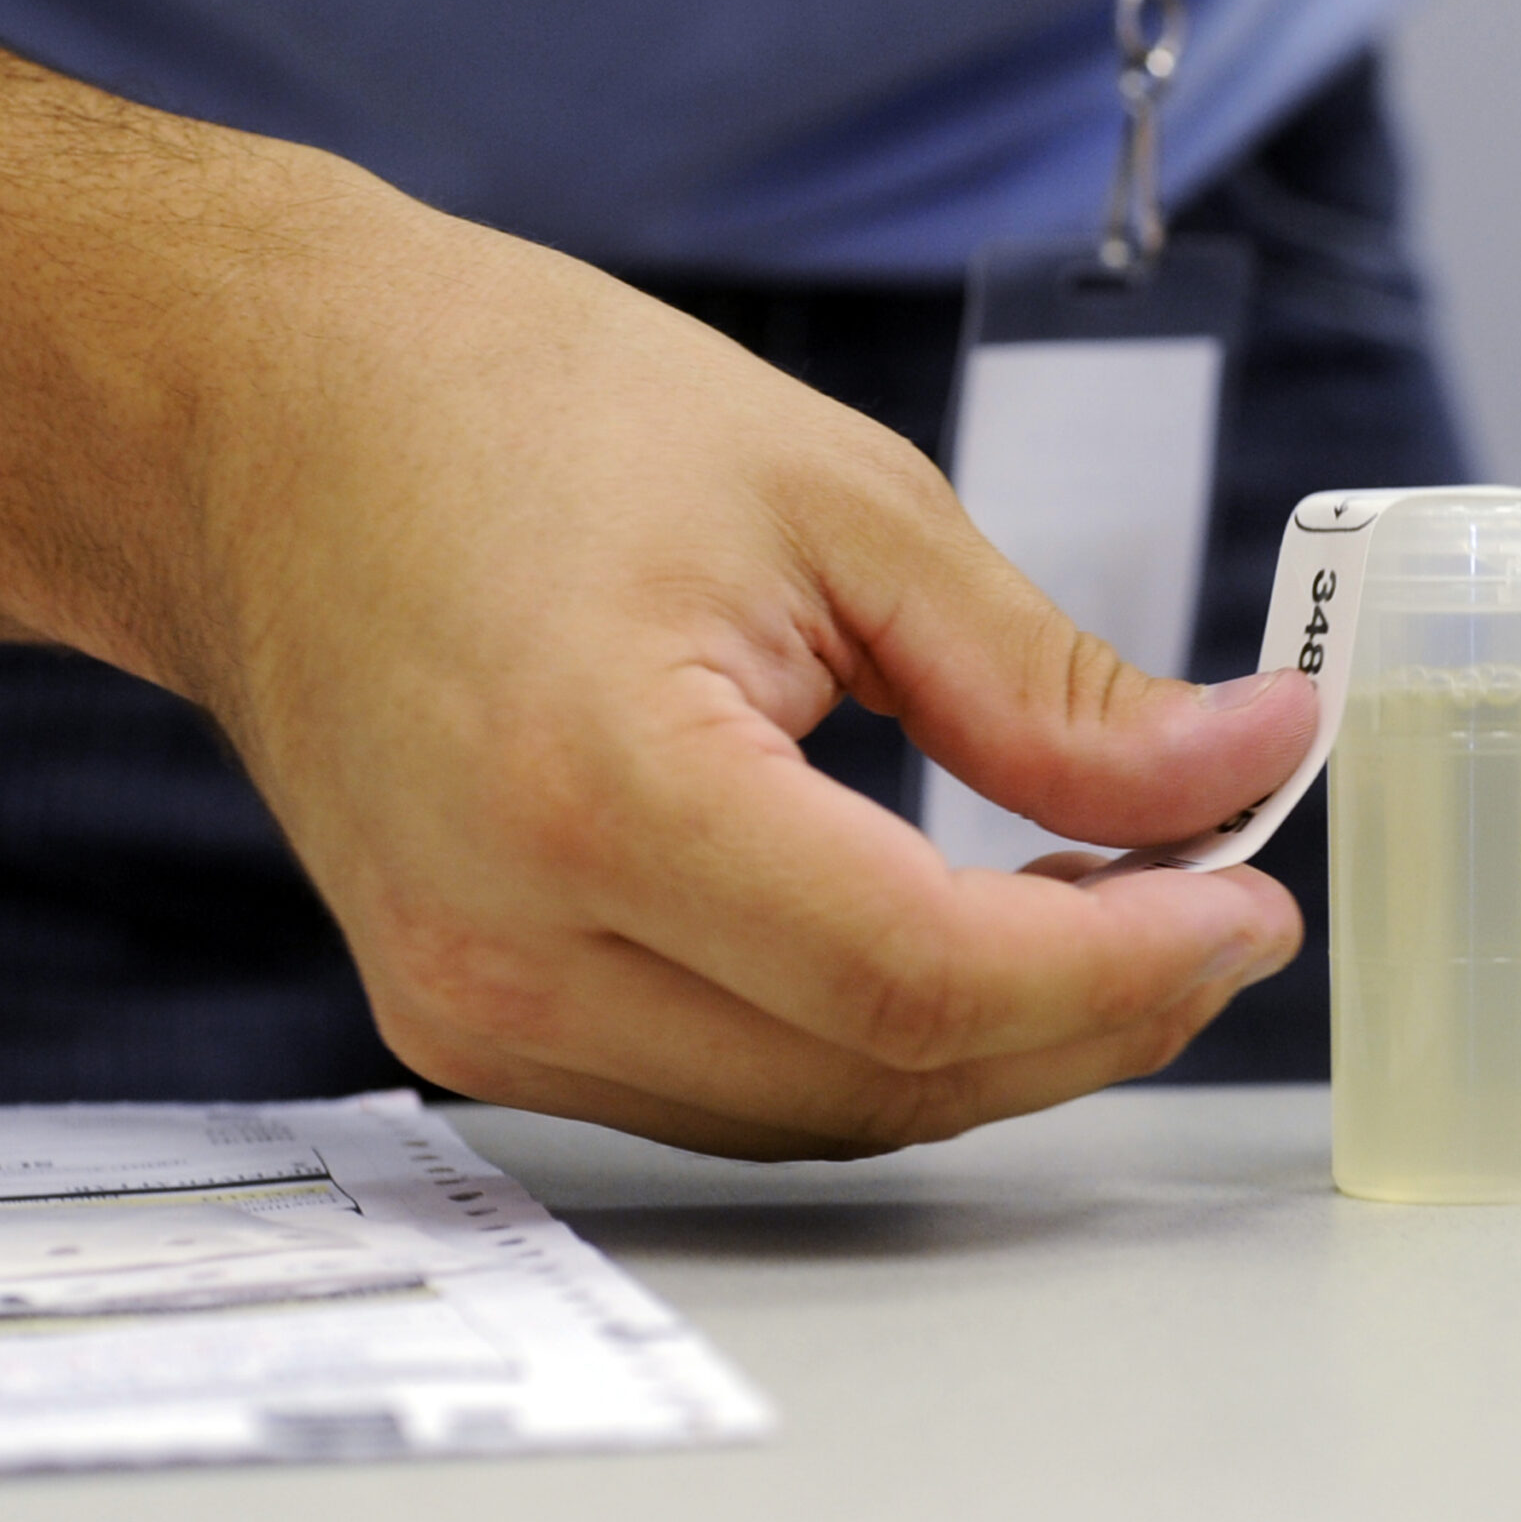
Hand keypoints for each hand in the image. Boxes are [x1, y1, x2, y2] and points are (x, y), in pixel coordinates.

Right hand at [189, 212, 1317, 1156]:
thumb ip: (1051, 685)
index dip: (1127, 966)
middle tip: (1213, 905)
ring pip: (821, 1110)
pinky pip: (734, 1087)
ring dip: (998, 1038)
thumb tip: (1240, 764)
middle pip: (886, 1072)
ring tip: (1113, 912)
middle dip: (1093, 1013)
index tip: (1251, 903)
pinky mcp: (475, 1017)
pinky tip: (967, 939)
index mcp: (600, 793)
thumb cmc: (526, 411)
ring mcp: (475, 1009)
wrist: (268, 424)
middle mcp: (512, 949)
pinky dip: (879, 1035)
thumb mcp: (844, 505)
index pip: (925, 977)